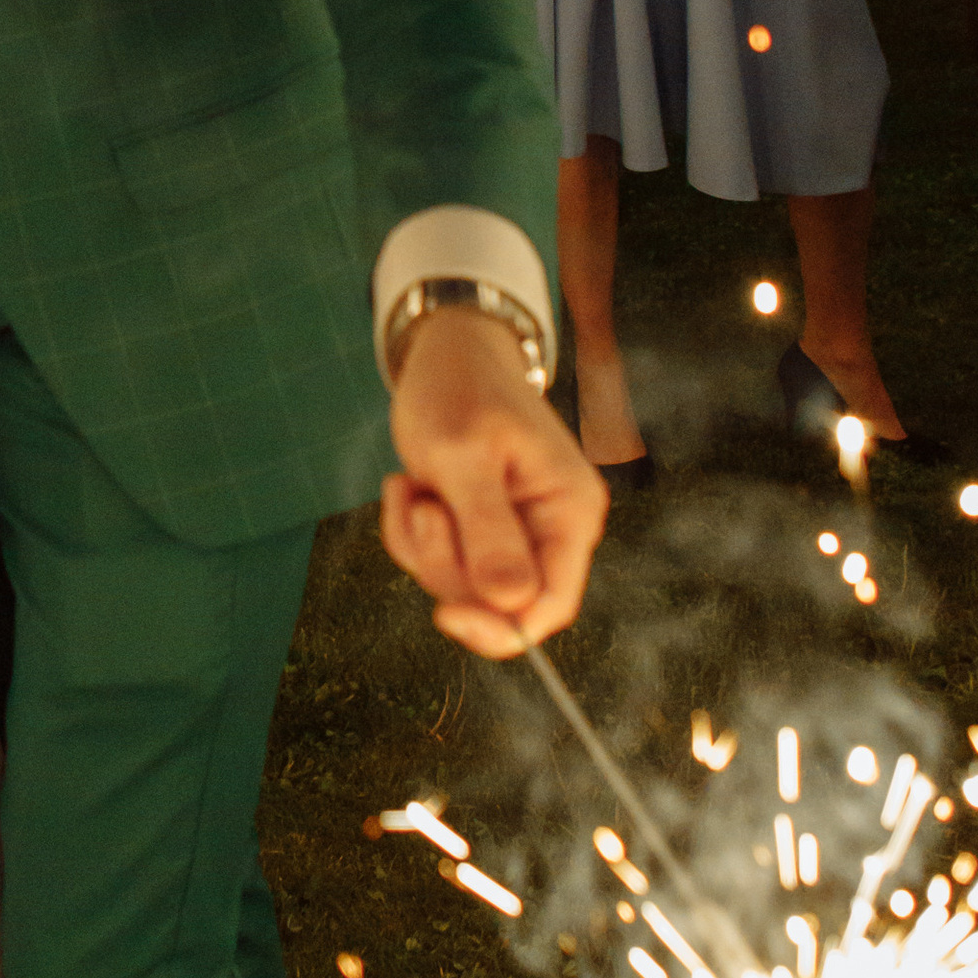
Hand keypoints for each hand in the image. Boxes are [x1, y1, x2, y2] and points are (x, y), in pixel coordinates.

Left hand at [380, 309, 605, 657]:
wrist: (445, 351)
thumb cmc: (459, 389)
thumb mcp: (463, 456)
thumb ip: (488, 530)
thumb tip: (514, 604)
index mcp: (569, 512)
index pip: (551, 607)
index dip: (500, 627)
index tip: (443, 614)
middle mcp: (551, 529)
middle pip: (497, 602)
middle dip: (444, 563)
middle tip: (424, 504)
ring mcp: (515, 530)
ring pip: (460, 585)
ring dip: (419, 544)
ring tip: (414, 485)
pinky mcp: (479, 528)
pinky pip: (437, 561)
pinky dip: (409, 532)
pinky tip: (408, 485)